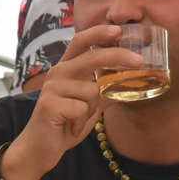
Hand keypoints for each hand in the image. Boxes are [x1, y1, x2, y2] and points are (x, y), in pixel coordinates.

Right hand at [6, 25, 141, 179]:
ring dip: (92, 109)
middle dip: (117, 56)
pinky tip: (69, 126)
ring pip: (92, 90)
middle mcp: (57, 73)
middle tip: (139, 61)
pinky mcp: (49, 104)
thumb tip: (131, 85)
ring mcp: (52, 88)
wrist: (39, 149)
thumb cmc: (64, 124)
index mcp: (66, 69)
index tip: (118, 30)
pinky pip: (82, 108)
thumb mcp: (90, 107)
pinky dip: (82, 121)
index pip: (80, 42)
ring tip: (77, 119)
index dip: (98, 33)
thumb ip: (105, 93)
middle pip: (91, 57)